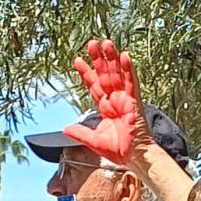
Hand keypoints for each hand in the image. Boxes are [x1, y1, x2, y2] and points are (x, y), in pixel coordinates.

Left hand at [63, 39, 145, 165]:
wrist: (134, 158)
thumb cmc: (120, 151)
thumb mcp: (94, 141)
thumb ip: (80, 133)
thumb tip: (65, 129)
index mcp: (106, 107)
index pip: (94, 85)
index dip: (86, 72)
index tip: (77, 60)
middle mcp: (115, 100)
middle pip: (104, 75)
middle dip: (98, 59)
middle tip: (91, 44)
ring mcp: (125, 99)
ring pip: (117, 74)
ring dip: (112, 58)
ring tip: (106, 43)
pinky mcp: (134, 102)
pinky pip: (131, 82)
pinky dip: (128, 69)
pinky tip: (125, 56)